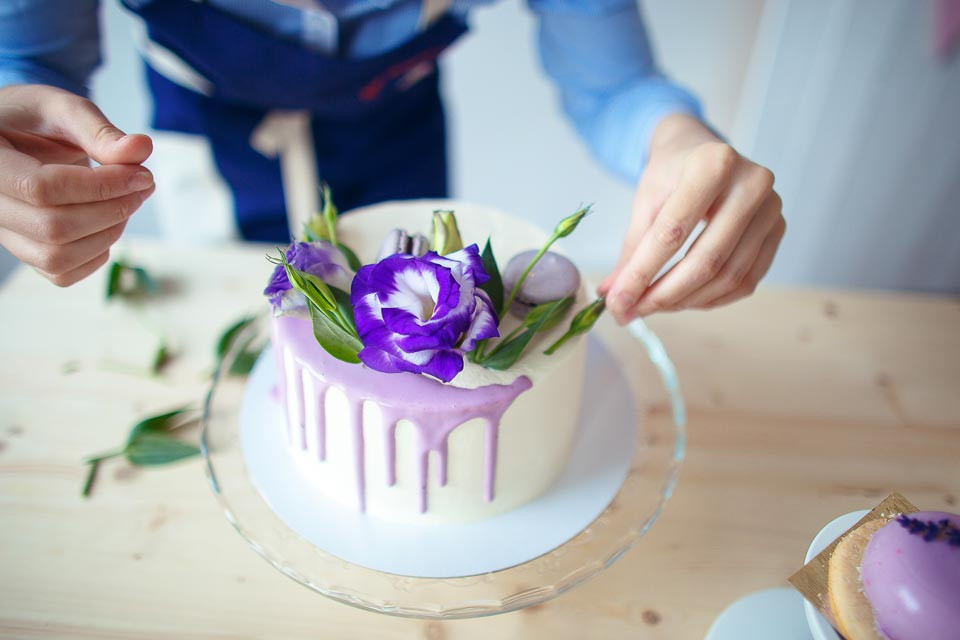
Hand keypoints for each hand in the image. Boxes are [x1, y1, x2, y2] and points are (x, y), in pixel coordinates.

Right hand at [0, 84, 153, 285]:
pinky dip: (97, 255)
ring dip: (109, 233)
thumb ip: (98, 130)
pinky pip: (61, 273)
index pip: (40, 189)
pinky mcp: (25, 252)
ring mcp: (4, 234)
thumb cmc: (34, 120)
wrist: (15, 139)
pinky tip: (110, 222)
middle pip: (54, 228)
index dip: (100, 186)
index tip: (142, 174)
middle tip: (144, 183)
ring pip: (57, 258)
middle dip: (112, 209)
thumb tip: (142, 149)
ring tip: (130, 200)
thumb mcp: (60, 109)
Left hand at [599, 113, 784, 323]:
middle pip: (706, 260)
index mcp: (713, 164)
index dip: (642, 274)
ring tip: (655, 305)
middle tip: (634, 311)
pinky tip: (685, 300)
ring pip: (729, 276)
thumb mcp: (645, 202)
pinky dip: (712, 299)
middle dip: (665, 295)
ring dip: (687, 301)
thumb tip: (615, 298)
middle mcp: (752, 184)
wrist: (701, 152)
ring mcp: (771, 209)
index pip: (673, 233)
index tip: (617, 302)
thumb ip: (632, 250)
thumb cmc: (672, 174)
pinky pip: (747, 281)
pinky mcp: (777, 230)